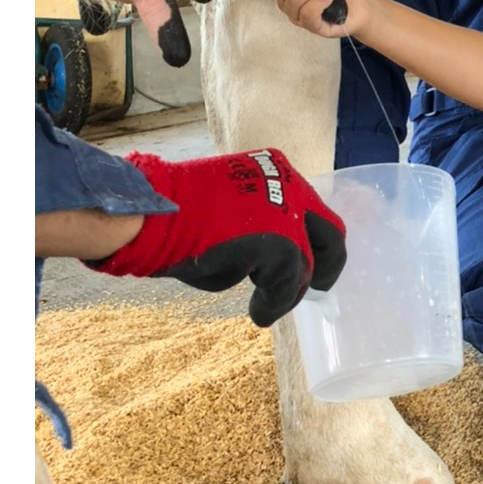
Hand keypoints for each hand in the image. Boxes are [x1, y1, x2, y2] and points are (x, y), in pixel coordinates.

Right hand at [88, 147, 347, 326]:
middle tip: (319, 289)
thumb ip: (258, 223)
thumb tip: (274, 260)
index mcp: (273, 169)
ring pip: (304, 264)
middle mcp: (288, 185)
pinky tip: (258, 314)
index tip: (314, 263)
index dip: (317, 241)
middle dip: (328, 266)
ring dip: (286, 291)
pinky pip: (286, 284)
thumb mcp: (228, 209)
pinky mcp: (279, 242)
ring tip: (264, 307)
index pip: (312, 209)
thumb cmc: (174, 216)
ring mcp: (286, 213)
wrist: (151, 217)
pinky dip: (274, 303)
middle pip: (330, 234)